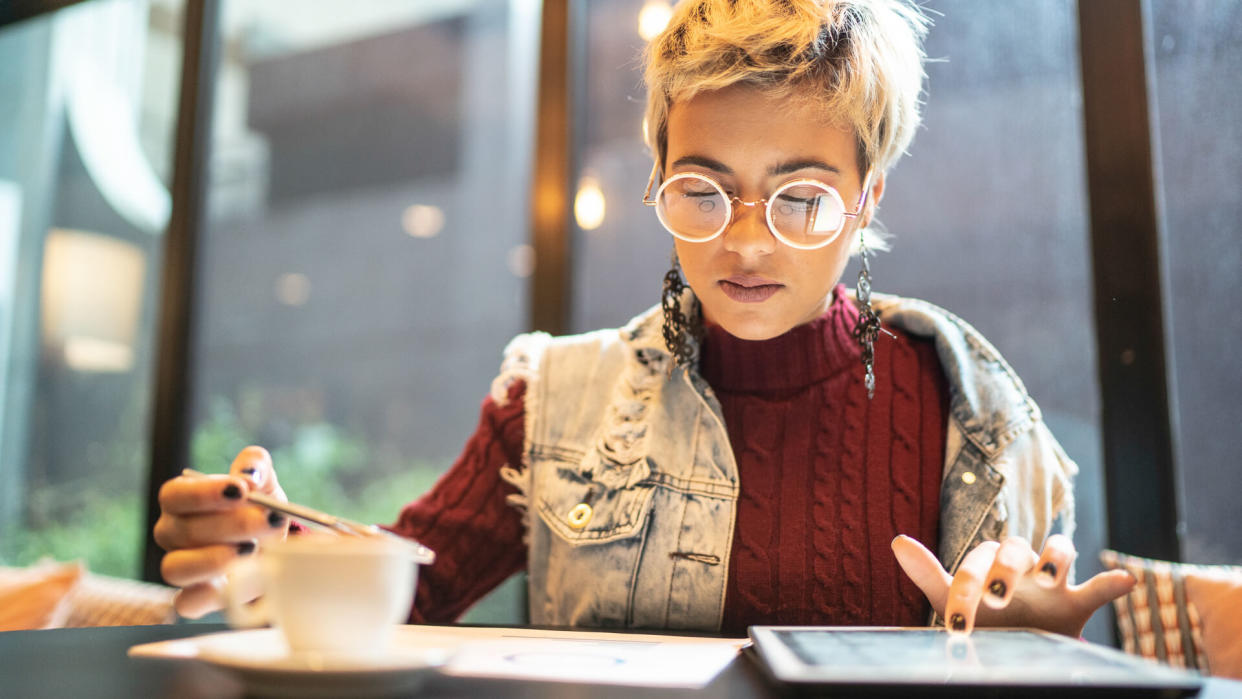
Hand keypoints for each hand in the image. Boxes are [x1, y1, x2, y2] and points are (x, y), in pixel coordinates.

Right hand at [154, 446, 290, 617]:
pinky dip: (208, 595)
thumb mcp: (264, 481)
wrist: (276, 545)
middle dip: (232, 525)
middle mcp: (172, 534)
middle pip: (183, 531)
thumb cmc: (259, 508)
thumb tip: (248, 474)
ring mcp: (180, 567)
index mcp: (181, 500)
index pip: (175, 495)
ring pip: (175, 568)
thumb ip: (256, 465)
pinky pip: (186, 603)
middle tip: (269, 520)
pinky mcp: (195, 597)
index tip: (241, 490)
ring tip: (253, 550)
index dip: (205, 493)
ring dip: (215, 559)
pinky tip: (236, 581)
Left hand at [892, 534, 1135, 636]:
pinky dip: (1114, 581)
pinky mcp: (1077, 604)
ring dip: (1054, 557)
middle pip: (1020, 545)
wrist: (1010, 646)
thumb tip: (897, 539)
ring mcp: (1052, 584)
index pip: (981, 557)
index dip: (967, 584)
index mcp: (991, 560)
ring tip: (1047, 577)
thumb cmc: (979, 615)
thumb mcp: (951, 597)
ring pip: (1060, 550)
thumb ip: (928, 572)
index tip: (956, 622)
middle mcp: (1022, 565)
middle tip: (997, 596)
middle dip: (1008, 566)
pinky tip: (1126, 580)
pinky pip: (1100, 588)